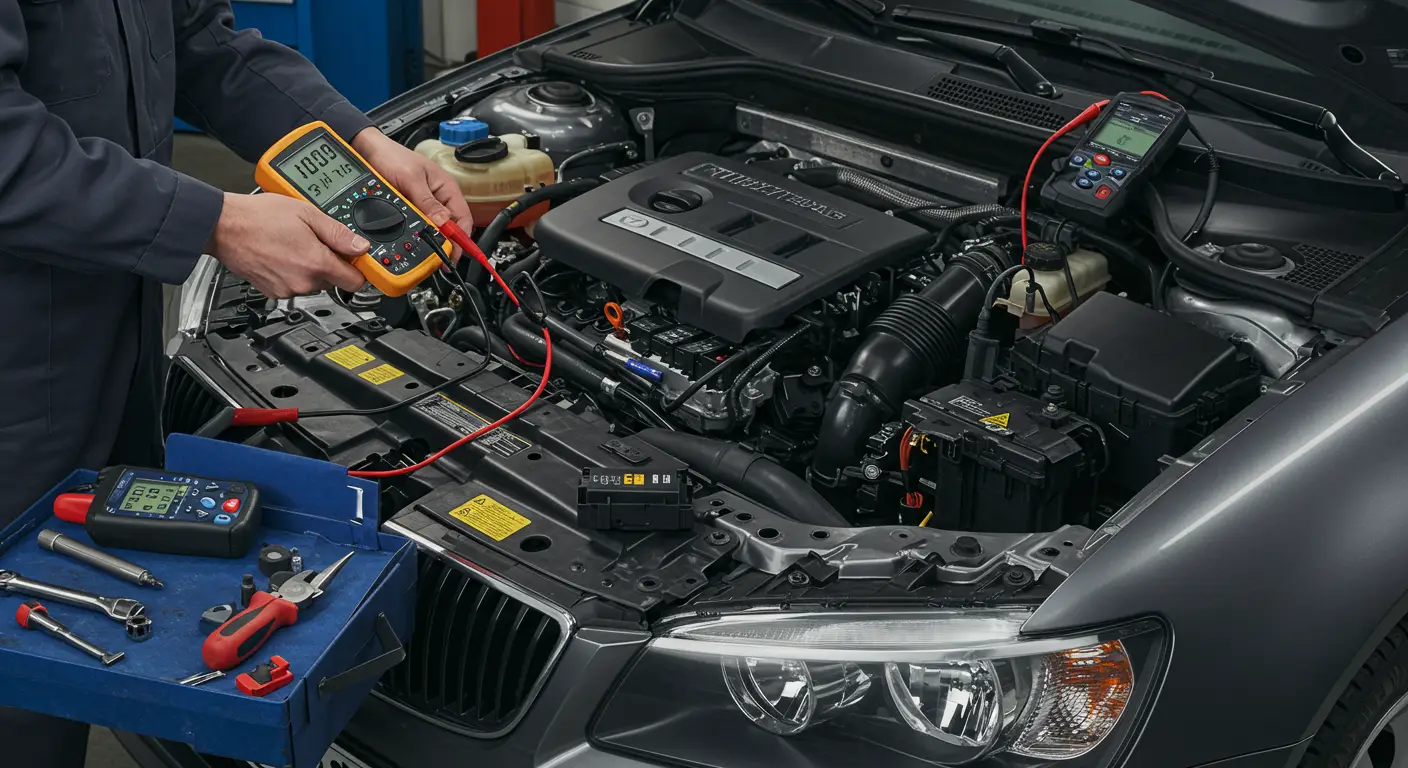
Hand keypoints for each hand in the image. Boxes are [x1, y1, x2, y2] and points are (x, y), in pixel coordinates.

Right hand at [208, 193, 368, 298]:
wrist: (222, 226)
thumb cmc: (258, 217)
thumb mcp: (307, 214)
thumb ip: (338, 234)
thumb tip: (360, 247)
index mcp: (316, 264)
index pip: (355, 282)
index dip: (358, 268)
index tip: (356, 258)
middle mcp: (303, 282)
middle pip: (334, 281)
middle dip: (331, 264)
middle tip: (316, 241)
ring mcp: (286, 289)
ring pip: (313, 284)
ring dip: (310, 268)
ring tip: (294, 244)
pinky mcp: (272, 292)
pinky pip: (294, 285)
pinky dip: (292, 273)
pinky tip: (282, 254)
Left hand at [352, 128, 472, 261]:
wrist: (368, 150)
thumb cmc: (392, 156)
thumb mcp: (410, 179)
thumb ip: (427, 202)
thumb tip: (443, 223)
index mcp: (446, 189)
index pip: (462, 218)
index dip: (460, 238)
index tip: (452, 253)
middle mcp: (439, 199)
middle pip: (450, 228)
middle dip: (445, 243)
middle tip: (437, 259)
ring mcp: (425, 206)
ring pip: (434, 229)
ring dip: (430, 240)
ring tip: (425, 253)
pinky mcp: (412, 209)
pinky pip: (419, 226)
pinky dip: (417, 234)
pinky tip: (413, 242)